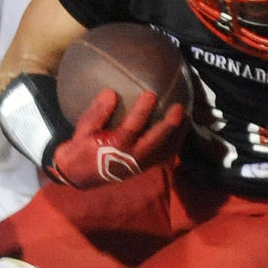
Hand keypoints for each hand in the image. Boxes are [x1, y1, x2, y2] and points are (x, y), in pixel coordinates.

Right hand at [48, 88, 185, 186]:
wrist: (80, 176)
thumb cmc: (80, 149)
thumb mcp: (82, 131)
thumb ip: (96, 113)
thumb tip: (110, 92)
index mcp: (116, 146)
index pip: (132, 127)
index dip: (143, 111)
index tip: (151, 94)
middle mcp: (132, 157)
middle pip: (155, 141)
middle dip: (169, 125)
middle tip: (179, 107)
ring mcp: (140, 163)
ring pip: (164, 150)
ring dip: (176, 135)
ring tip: (187, 117)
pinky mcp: (144, 166)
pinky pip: (163, 155)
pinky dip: (174, 143)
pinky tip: (181, 129)